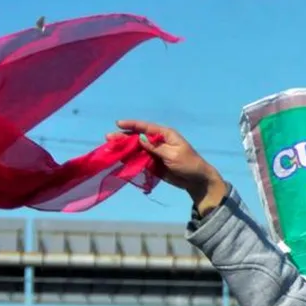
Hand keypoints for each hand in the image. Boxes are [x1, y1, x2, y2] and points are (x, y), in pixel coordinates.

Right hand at [108, 120, 227, 212]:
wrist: (197, 181)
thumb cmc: (189, 164)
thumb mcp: (173, 155)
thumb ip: (156, 148)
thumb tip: (140, 139)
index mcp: (165, 135)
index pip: (146, 127)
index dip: (132, 125)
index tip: (118, 124)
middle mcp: (158, 141)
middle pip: (138, 138)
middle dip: (123, 138)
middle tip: (108, 138)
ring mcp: (155, 153)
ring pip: (136, 149)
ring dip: (124, 149)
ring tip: (110, 149)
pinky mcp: (154, 164)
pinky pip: (140, 160)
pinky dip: (130, 160)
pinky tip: (120, 160)